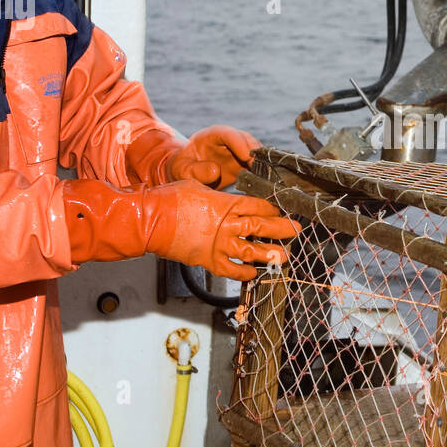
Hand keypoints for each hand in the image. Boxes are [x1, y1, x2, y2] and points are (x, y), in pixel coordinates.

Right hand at [62, 179, 301, 280]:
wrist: (150, 220)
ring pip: (251, 250)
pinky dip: (244, 272)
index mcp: (226, 204)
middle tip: (295, 230)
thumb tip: (217, 173)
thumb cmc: (170, 199)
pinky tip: (254, 273)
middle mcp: (227, 225)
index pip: (257, 205)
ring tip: (284, 256)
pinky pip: (232, 270)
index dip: (271, 208)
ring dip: (269, 253)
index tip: (282, 210)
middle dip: (281, 229)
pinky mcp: (209, 261)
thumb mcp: (193, 183)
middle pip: (261, 226)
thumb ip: (210, 182)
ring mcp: (219, 244)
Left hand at [167, 125, 259, 189]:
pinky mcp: (245, 163)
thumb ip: (196, 171)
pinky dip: (263, 173)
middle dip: (256, 153)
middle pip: (247, 140)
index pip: (228, 134)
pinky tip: (265, 184)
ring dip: (263, 164)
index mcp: (211, 136)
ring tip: (266, 179)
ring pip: (256, 152)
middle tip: (262, 170)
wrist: (188, 175)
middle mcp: (228, 140)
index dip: (239, 143)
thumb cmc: (182, 170)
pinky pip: (258, 165)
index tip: (247, 157)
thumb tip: (215, 171)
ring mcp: (239, 151)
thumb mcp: (183, 171)